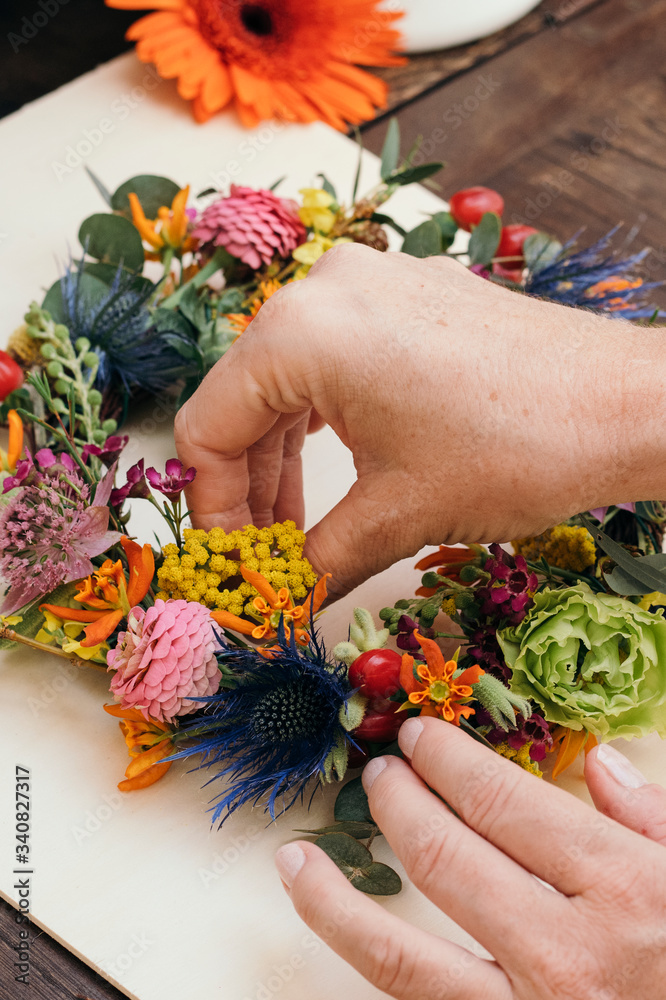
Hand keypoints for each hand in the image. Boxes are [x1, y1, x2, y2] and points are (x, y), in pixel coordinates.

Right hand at [175, 244, 665, 596]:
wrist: (629, 405)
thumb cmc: (516, 449)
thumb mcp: (397, 513)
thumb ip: (317, 559)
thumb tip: (280, 595)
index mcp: (299, 332)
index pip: (207, 427)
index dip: (211, 509)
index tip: (233, 562)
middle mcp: (322, 289)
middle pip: (245, 400)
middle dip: (251, 487)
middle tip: (268, 555)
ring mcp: (369, 282)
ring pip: (290, 380)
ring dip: (286, 456)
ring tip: (303, 526)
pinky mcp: (407, 292)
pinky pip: (337, 357)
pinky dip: (328, 417)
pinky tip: (339, 465)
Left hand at [275, 720, 665, 998]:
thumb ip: (653, 819)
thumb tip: (600, 763)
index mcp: (621, 888)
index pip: (503, 802)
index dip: (446, 759)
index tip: (418, 735)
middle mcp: (566, 953)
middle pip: (445, 858)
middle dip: (397, 802)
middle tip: (379, 771)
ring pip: (401, 953)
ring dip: (335, 898)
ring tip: (301, 856)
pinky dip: (356, 966)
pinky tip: (325, 935)